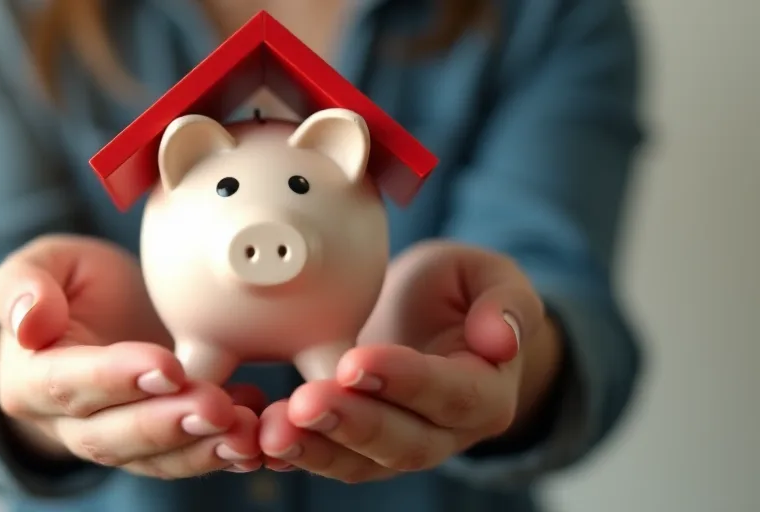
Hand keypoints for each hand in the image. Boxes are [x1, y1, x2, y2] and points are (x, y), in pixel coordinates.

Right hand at [0, 235, 262, 478]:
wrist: (101, 315)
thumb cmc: (70, 285)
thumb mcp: (43, 265)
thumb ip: (25, 285)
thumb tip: (29, 322)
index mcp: (30, 378)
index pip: (68, 385)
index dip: (116, 380)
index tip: (166, 368)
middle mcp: (66, 423)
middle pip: (112, 436)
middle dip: (167, 425)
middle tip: (216, 408)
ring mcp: (112, 441)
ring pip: (152, 459)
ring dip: (200, 449)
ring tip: (244, 432)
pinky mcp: (155, 447)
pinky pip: (184, 460)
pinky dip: (221, 454)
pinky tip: (256, 441)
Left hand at [258, 241, 562, 480]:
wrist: (426, 317)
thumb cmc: (457, 291)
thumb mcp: (489, 277)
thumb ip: (505, 302)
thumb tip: (503, 340)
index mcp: (487, 392)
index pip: (451, 395)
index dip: (405, 382)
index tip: (355, 363)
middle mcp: (447, 432)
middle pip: (403, 441)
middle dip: (351, 423)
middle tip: (304, 402)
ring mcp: (401, 446)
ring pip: (361, 462)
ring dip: (316, 448)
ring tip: (272, 431)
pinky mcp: (360, 448)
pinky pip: (330, 459)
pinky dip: (296, 454)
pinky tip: (260, 441)